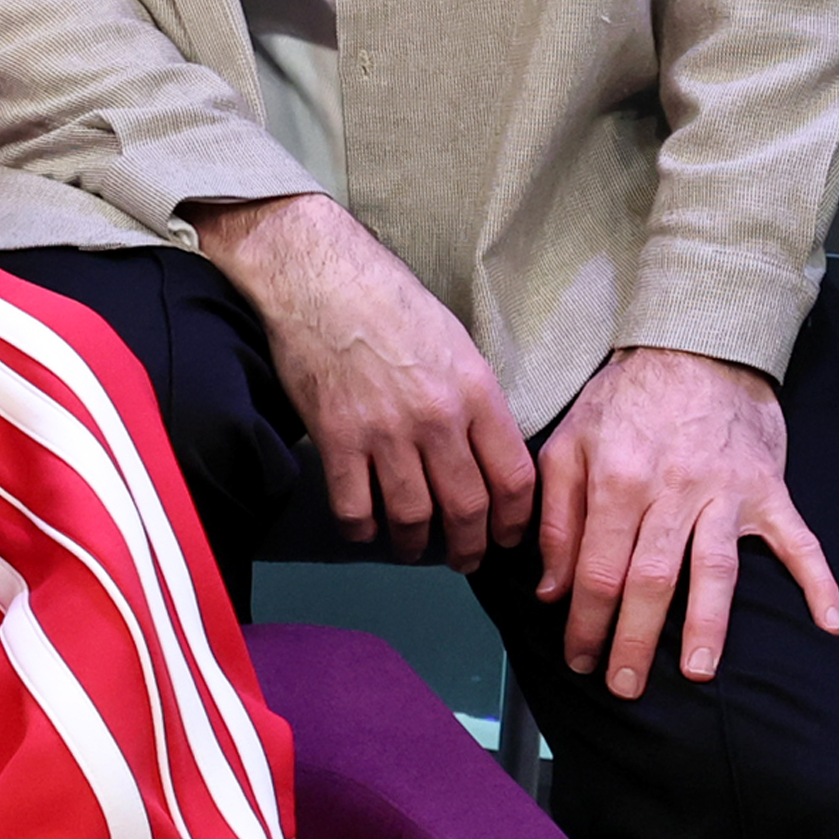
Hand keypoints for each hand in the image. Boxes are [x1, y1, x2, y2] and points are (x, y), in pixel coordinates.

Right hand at [193, 193, 535, 568]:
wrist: (321, 280)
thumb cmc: (389, 304)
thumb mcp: (457, 345)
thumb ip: (476, 401)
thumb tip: (486, 453)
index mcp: (476, 392)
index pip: (513, 479)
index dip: (516, 521)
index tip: (508, 534)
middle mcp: (437, 418)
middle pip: (467, 508)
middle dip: (471, 546)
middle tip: (466, 558)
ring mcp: (385, 432)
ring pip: (413, 517)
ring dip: (416, 545)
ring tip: (414, 549)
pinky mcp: (337, 439)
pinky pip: (354, 508)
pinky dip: (362, 529)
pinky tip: (365, 528)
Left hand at [536, 344, 838, 696]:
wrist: (696, 345)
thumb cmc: (625, 399)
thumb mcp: (569, 445)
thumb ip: (557, 519)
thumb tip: (553, 590)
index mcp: (618, 482)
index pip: (598, 569)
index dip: (586, 621)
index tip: (578, 657)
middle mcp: (674, 491)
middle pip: (652, 579)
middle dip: (635, 639)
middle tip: (623, 687)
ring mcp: (728, 493)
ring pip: (716, 569)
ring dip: (708, 625)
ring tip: (697, 672)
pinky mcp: (770, 489)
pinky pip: (800, 542)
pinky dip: (819, 583)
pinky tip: (831, 624)